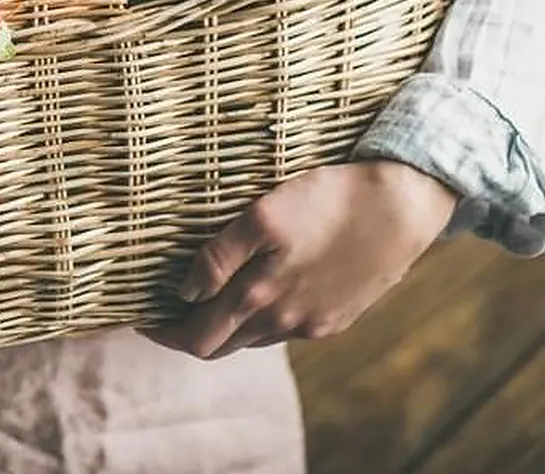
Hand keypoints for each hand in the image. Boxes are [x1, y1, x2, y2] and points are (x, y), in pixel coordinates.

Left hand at [146, 160, 456, 359]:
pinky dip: (259, 319)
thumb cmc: (328, 198)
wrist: (403, 204)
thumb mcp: (263, 215)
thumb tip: (184, 292)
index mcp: (259, 297)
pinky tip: (257, 291)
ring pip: (252, 339)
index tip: (141, 316)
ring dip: (224, 325)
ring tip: (205, 298)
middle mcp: (284, 320)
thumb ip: (219, 257)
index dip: (163, 332)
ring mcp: (313, 323)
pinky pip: (285, 329)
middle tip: (163, 311)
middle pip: (220, 347)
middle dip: (186, 334)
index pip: (196, 338)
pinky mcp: (337, 317)